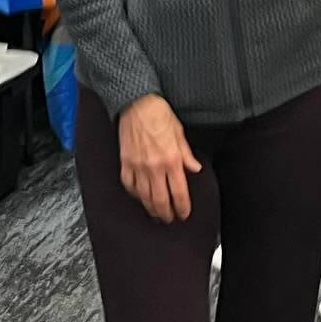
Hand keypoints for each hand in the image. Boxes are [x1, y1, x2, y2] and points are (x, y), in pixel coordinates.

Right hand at [118, 94, 201, 222]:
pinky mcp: (125, 162)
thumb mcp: (179, 131)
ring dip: (151, 209)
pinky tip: (139, 197)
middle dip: (166, 214)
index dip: (182, 208)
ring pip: (144, 197)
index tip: (183, 214)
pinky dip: (134, 194)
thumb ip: (187, 154)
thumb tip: (195, 169)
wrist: (136, 102)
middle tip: (169, 219)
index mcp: (172, 159)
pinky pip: (129, 185)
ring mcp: (138, 166)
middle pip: (161, 200)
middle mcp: (155, 167)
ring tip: (155, 214)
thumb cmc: (159, 112)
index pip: (179, 193)